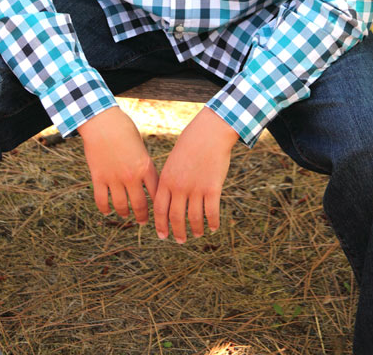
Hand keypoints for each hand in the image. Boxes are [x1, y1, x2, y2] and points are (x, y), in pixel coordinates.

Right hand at [77, 107, 158, 224]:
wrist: (102, 121)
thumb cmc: (123, 128)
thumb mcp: (140, 146)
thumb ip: (143, 164)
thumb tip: (146, 180)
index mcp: (145, 166)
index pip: (156, 193)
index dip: (158, 205)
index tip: (159, 211)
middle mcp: (131, 176)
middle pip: (140, 205)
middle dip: (142, 216)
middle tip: (143, 221)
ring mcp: (114, 178)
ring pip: (121, 206)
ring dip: (124, 213)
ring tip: (125, 215)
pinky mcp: (98, 177)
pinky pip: (101, 200)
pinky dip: (104, 208)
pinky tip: (107, 210)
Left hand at [153, 107, 238, 242]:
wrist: (209, 133)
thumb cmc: (190, 144)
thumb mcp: (173, 161)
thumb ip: (170, 180)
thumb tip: (169, 199)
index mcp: (166, 179)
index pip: (160, 209)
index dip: (161, 225)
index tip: (163, 235)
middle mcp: (179, 186)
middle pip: (176, 217)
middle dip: (178, 232)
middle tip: (180, 240)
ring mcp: (196, 188)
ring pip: (194, 218)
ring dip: (196, 230)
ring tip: (197, 235)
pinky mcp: (213, 188)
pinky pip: (211, 212)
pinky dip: (212, 223)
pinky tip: (213, 227)